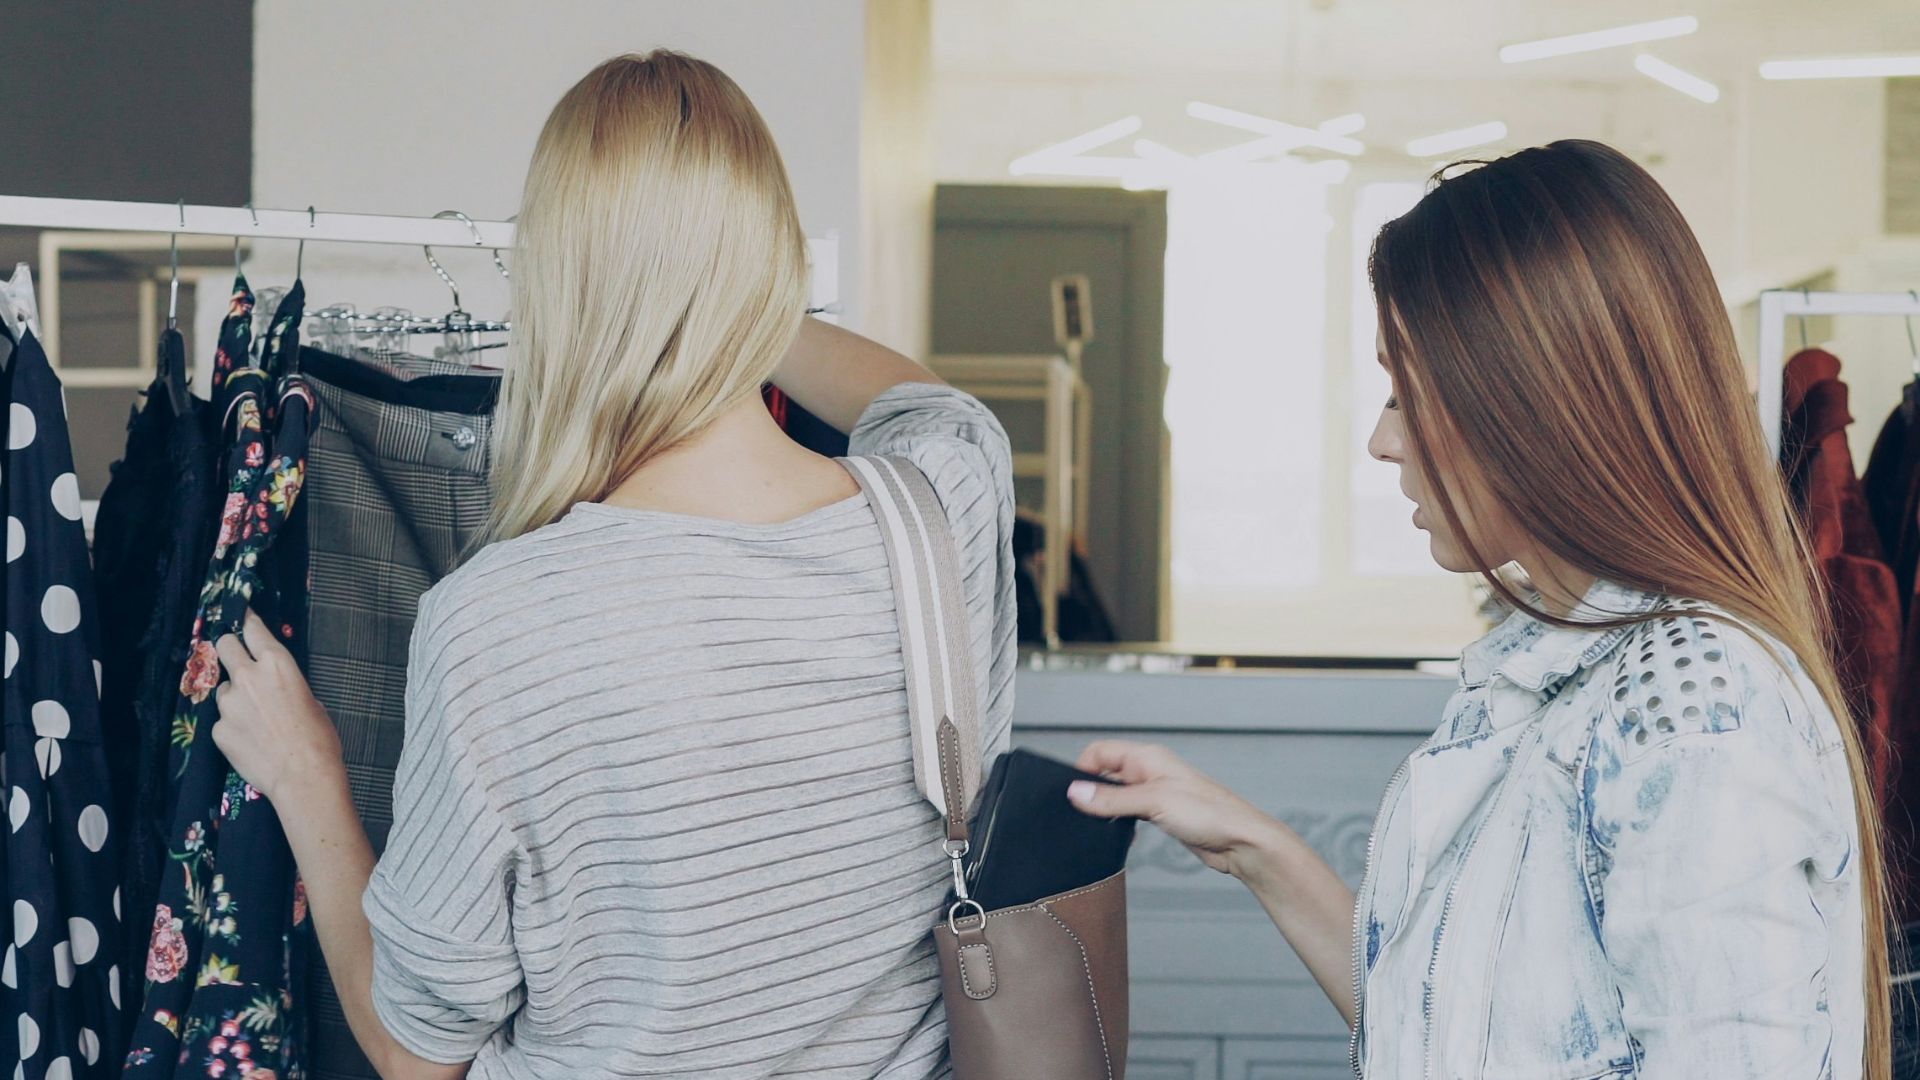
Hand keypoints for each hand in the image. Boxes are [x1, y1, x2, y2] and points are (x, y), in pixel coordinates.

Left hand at [212, 609, 342, 802]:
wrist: (304, 776)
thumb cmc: (319, 738)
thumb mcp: (310, 698)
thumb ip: (284, 683)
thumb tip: (272, 685)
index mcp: (278, 664)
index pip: (252, 629)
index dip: (246, 620)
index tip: (241, 615)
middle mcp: (248, 676)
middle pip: (224, 645)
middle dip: (230, 650)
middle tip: (238, 662)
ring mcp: (229, 703)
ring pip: (224, 689)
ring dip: (235, 698)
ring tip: (256, 721)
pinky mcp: (218, 728)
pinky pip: (223, 720)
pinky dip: (234, 727)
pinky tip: (252, 741)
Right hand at [1068, 740, 1291, 880]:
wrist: (1241, 842)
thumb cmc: (1209, 814)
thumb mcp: (1153, 802)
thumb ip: (1112, 799)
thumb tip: (1075, 793)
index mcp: (1147, 758)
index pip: (1100, 752)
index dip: (1082, 770)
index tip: (1071, 794)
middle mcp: (1150, 772)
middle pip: (1106, 774)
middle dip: (1091, 792)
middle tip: (1081, 815)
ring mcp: (1156, 794)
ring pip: (1117, 796)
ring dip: (1107, 811)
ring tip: (1100, 829)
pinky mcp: (1162, 816)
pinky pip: (1130, 814)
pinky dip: (1120, 824)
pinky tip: (1121, 838)